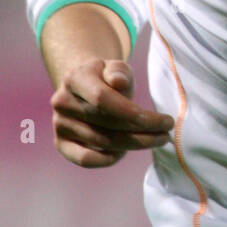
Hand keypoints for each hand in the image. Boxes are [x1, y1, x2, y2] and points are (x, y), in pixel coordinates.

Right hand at [50, 59, 174, 167]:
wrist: (83, 89)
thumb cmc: (106, 77)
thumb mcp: (116, 67)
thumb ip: (119, 71)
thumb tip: (118, 81)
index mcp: (75, 78)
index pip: (102, 98)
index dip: (132, 112)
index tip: (163, 120)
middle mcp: (62, 102)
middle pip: (107, 123)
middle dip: (143, 131)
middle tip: (167, 133)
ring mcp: (59, 124)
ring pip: (102, 142)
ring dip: (134, 144)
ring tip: (155, 140)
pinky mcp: (61, 143)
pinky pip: (85, 159)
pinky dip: (108, 159)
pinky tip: (125, 152)